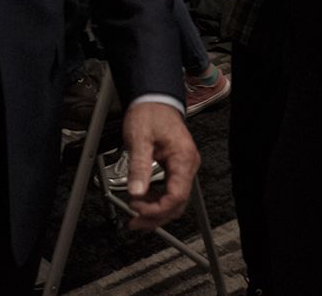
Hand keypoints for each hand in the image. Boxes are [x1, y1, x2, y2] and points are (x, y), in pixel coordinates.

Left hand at [122, 102, 198, 229]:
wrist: (155, 99)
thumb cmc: (150, 113)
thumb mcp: (140, 138)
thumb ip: (139, 165)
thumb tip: (136, 192)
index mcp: (183, 158)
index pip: (176, 195)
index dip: (157, 209)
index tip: (137, 209)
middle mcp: (187, 165)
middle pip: (177, 203)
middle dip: (156, 217)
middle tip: (134, 222)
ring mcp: (183, 167)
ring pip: (173, 200)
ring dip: (155, 212)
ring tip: (134, 216)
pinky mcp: (175, 168)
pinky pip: (169, 191)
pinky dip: (155, 201)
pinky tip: (141, 203)